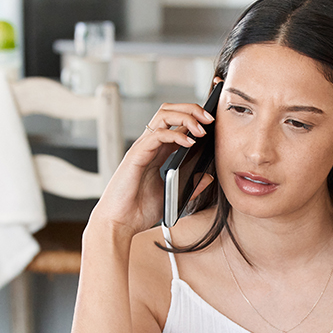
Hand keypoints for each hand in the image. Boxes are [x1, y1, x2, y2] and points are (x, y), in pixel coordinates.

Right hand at [88, 101, 215, 233]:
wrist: (119, 223)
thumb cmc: (139, 210)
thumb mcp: (173, 196)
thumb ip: (190, 186)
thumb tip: (208, 176)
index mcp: (158, 152)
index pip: (175, 122)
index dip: (193, 117)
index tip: (212, 122)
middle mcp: (149, 145)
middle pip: (169, 111)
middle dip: (192, 109)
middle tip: (210, 118)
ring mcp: (142, 148)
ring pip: (163, 116)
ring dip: (186, 116)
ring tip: (202, 128)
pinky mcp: (137, 155)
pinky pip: (157, 135)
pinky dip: (176, 135)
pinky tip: (190, 142)